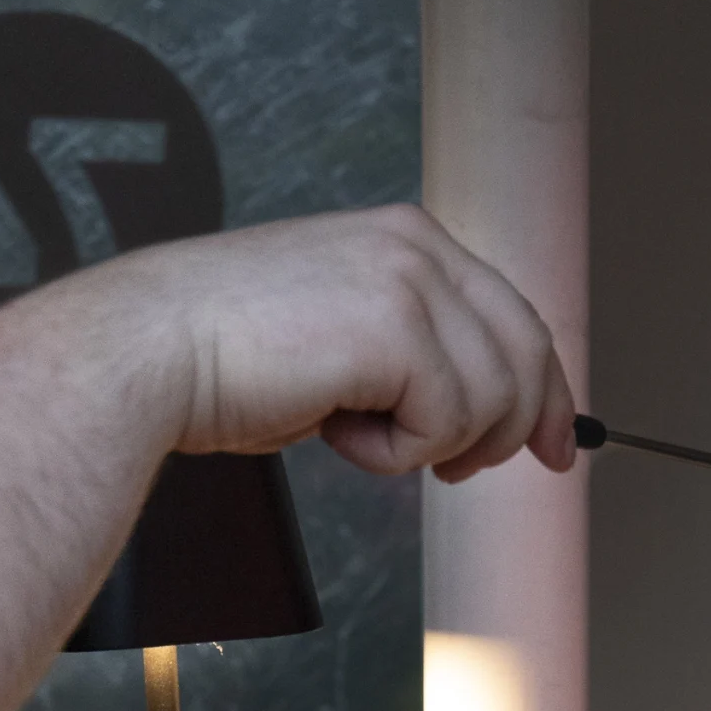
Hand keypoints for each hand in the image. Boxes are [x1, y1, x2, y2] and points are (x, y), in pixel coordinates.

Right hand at [103, 204, 575, 480]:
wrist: (153, 351)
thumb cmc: (231, 355)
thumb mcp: (346, 339)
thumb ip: (417, 353)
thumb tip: (484, 413)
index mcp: (410, 238)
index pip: (515, 316)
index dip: (547, 391)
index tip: (557, 446)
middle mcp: (419, 246)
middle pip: (526, 353)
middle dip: (512, 429)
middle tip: (463, 471)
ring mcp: (411, 281)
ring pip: (490, 399)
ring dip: (428, 444)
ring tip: (355, 433)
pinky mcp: (399, 328)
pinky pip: (444, 423)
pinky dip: (392, 453)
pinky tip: (336, 432)